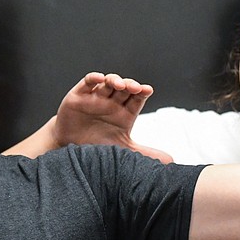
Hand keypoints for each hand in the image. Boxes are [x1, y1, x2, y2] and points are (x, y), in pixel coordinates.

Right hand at [53, 72, 172, 161]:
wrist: (69, 148)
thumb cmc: (97, 145)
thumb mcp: (122, 150)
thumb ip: (144, 153)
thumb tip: (170, 161)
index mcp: (124, 112)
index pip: (137, 98)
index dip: (142, 92)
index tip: (147, 90)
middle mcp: (112, 102)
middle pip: (125, 88)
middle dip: (131, 85)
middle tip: (135, 88)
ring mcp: (96, 97)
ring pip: (108, 83)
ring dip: (115, 80)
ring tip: (120, 85)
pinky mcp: (79, 95)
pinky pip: (88, 82)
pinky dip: (93, 78)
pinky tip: (99, 78)